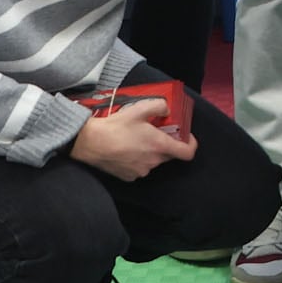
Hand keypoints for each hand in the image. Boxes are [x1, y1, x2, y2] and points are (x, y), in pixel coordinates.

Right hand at [69, 99, 195, 181]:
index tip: (187, 137)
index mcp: (159, 146)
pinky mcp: (129, 177)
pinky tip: (126, 150)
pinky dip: (137, 160)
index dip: (191, 144)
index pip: (187, 153)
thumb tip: (166, 110)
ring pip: (153, 161)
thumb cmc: (116, 126)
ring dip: (150, 152)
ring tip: (135, 140)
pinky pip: (140, 168)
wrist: (90, 143)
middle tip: (154, 132)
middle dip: (165, 144)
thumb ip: (159, 106)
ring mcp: (141, 171)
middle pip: (169, 155)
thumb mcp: (139, 109)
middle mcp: (154, 162)